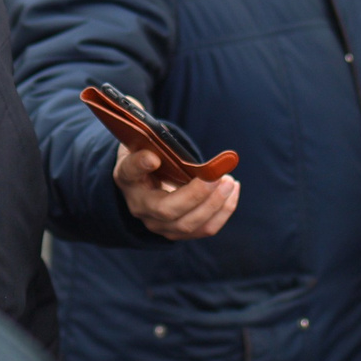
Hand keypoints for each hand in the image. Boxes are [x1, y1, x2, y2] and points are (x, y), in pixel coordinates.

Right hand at [114, 144, 238, 240]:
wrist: (146, 185)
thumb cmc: (147, 157)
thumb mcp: (143, 143)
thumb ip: (147, 137)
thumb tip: (143, 128)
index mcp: (128, 177)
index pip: (129, 171)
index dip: (140, 165)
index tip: (153, 157)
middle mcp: (140, 206)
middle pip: (167, 210)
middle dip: (197, 194)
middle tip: (218, 176)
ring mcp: (159, 224)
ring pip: (189, 225)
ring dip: (215, 204)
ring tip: (229, 182)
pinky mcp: (179, 232)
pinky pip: (204, 229)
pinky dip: (223, 211)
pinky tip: (232, 192)